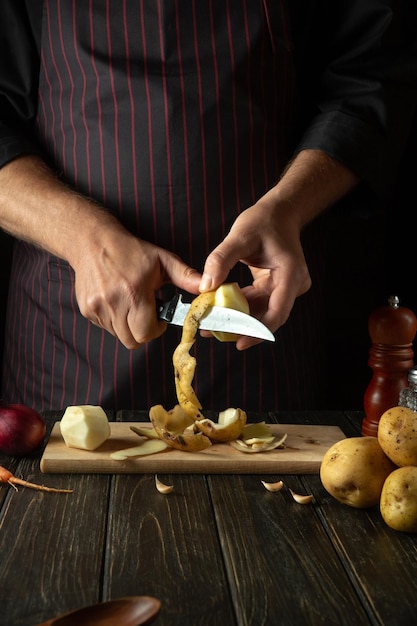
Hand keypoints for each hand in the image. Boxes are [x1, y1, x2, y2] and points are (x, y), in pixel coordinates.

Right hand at [73, 223, 201, 348]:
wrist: (92, 240)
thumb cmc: (130, 250)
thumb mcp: (162, 259)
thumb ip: (185, 277)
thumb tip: (207, 287)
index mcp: (133, 292)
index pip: (146, 333)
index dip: (156, 330)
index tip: (160, 319)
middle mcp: (113, 303)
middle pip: (132, 340)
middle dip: (143, 332)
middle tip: (147, 314)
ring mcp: (97, 308)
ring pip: (118, 335)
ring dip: (128, 326)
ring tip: (132, 304)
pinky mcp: (86, 310)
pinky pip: (105, 327)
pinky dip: (115, 320)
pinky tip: (118, 301)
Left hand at [199, 150, 358, 349]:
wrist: (279, 213)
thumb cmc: (263, 221)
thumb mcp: (240, 236)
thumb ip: (221, 260)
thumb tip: (205, 286)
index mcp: (290, 274)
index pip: (277, 311)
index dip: (258, 330)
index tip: (239, 342)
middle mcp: (293, 285)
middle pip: (269, 316)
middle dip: (242, 328)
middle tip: (215, 333)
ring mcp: (286, 288)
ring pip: (262, 312)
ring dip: (238, 320)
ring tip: (212, 326)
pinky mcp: (276, 288)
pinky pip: (258, 304)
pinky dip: (240, 309)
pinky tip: (220, 312)